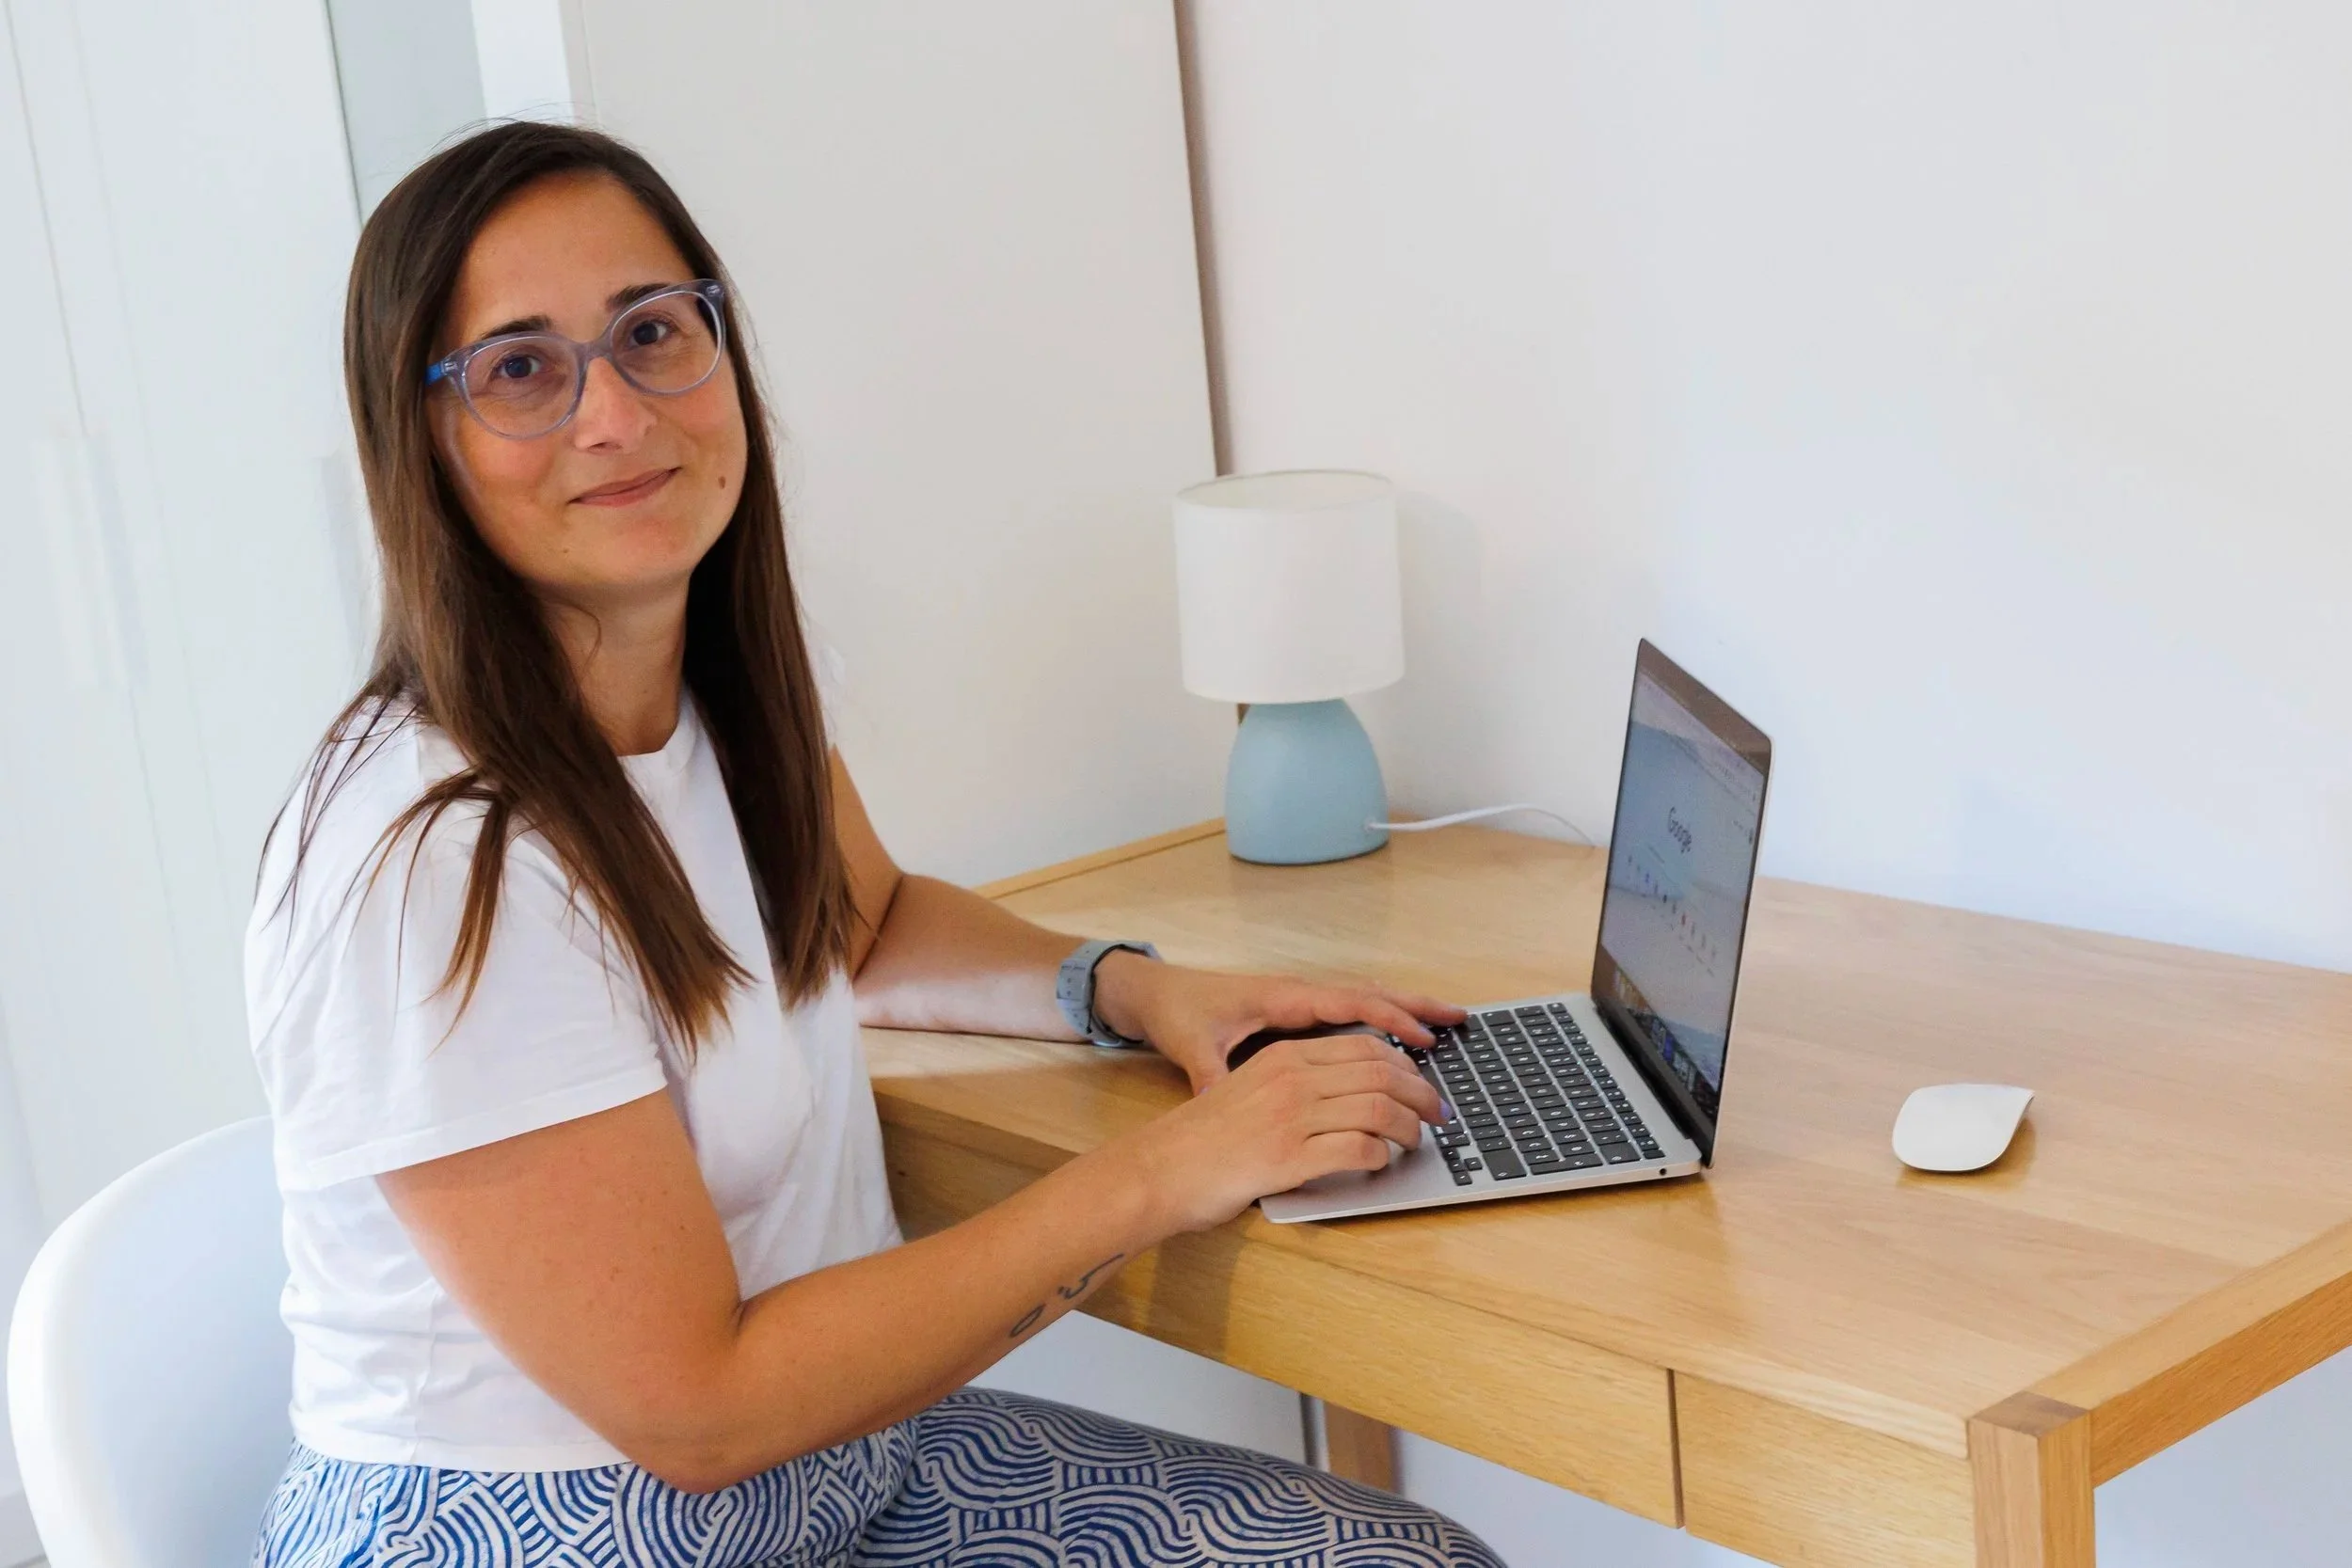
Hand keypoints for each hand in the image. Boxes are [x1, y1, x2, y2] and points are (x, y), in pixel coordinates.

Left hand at [1093, 954, 1466, 1092]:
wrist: (1156, 994)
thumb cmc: (1179, 1014)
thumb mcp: (1192, 1045)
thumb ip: (1210, 1072)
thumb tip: (1221, 1097)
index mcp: (1283, 998)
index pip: (1349, 1003)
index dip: (1389, 1018)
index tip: (1423, 1036)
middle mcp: (1298, 994)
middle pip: (1370, 993)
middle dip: (1416, 1006)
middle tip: (1461, 1017)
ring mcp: (1300, 1001)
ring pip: (1365, 1000)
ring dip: (1405, 1009)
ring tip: (1447, 1024)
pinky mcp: (1296, 1013)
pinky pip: (1351, 1011)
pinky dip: (1382, 1017)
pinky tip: (1401, 1035)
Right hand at [1105, 1031, 1447, 1234]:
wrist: (1159, 1169)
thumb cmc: (1201, 1138)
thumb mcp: (1249, 1089)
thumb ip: (1296, 1085)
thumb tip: (1349, 1097)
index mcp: (1283, 1056)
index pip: (1363, 1047)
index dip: (1404, 1064)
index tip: (1420, 1082)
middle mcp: (1291, 1078)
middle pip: (1380, 1071)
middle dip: (1420, 1093)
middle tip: (1437, 1114)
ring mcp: (1291, 1116)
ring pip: (1377, 1108)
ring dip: (1408, 1126)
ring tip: (1414, 1141)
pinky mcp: (1289, 1156)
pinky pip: (1358, 1149)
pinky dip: (1380, 1156)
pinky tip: (1381, 1163)